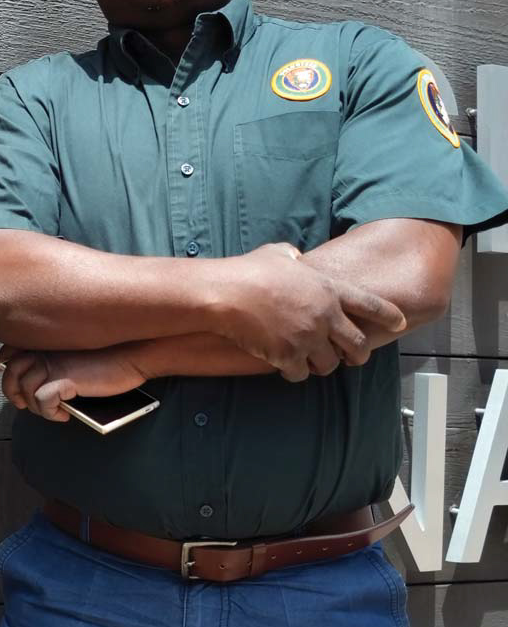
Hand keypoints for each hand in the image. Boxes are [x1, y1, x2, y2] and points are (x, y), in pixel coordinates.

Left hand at [0, 343, 147, 422]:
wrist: (132, 355)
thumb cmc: (109, 356)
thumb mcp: (73, 353)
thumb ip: (54, 359)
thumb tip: (39, 379)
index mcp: (45, 341)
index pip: (10, 352)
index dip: (5, 368)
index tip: (9, 380)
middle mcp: (44, 349)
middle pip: (10, 373)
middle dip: (13, 393)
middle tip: (24, 405)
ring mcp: (53, 363)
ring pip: (26, 391)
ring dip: (36, 408)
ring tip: (53, 412)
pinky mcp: (64, 378)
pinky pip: (43, 401)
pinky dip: (50, 413)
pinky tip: (64, 415)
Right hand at [211, 243, 405, 381]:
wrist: (226, 294)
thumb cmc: (249, 270)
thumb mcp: (279, 253)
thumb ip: (295, 258)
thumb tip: (295, 259)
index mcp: (328, 289)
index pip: (370, 305)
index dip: (389, 315)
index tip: (400, 323)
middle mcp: (325, 316)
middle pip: (357, 345)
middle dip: (357, 355)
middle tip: (352, 358)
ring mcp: (308, 338)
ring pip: (329, 365)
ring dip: (322, 365)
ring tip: (310, 361)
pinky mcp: (288, 355)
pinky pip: (301, 374)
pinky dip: (294, 372)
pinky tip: (285, 366)